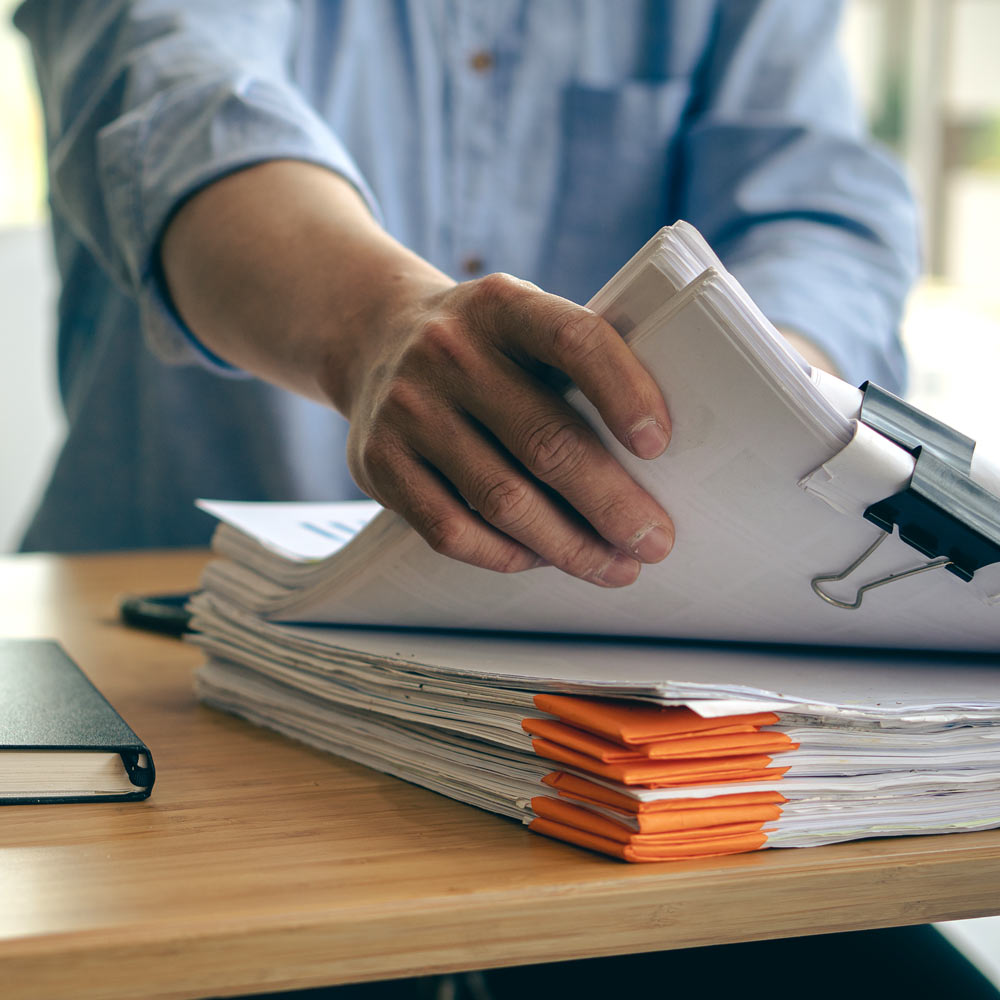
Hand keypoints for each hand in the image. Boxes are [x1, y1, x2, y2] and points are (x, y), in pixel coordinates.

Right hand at [162, 161, 672, 585]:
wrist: (374, 338)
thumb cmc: (483, 347)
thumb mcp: (522, 323)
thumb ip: (576, 368)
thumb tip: (648, 467)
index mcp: (503, 306)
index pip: (574, 340)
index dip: (623, 392)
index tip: (659, 446)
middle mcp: (450, 352)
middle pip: (546, 442)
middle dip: (612, 504)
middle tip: (655, 541)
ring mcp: (407, 409)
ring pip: (502, 499)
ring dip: (569, 546)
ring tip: (614, 566)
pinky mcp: (376, 462)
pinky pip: (450, 530)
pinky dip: (505, 555)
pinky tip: (540, 559)